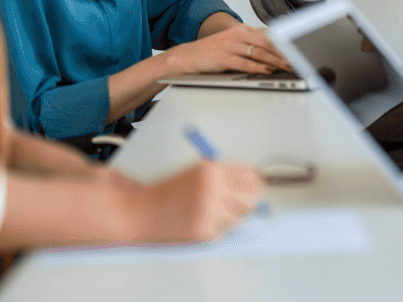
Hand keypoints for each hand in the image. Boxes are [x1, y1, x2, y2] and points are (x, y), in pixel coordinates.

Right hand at [125, 160, 265, 242]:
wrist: (142, 212)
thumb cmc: (170, 191)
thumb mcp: (197, 172)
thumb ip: (226, 175)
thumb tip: (257, 181)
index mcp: (211, 170)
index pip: (250, 174)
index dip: (258, 179)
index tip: (260, 183)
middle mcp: (212, 190)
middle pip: (252, 196)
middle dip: (253, 198)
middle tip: (249, 200)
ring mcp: (208, 213)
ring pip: (240, 216)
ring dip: (233, 215)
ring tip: (214, 210)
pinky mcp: (204, 232)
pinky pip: (225, 231)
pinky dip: (219, 227)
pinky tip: (203, 221)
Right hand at [160, 22, 291, 76]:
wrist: (188, 56)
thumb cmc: (212, 51)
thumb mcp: (232, 41)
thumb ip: (250, 43)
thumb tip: (272, 50)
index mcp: (241, 29)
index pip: (267, 34)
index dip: (283, 42)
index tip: (295, 49)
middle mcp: (238, 35)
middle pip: (266, 43)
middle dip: (283, 52)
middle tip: (296, 59)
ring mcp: (231, 46)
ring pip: (259, 53)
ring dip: (275, 61)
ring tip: (287, 67)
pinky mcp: (224, 58)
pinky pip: (246, 63)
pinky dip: (259, 67)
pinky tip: (268, 71)